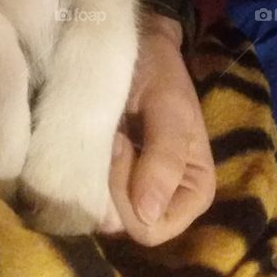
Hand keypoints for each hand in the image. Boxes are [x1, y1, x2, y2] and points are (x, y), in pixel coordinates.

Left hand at [103, 13, 214, 244]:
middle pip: (124, 225)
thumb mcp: (170, 108)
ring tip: (104, 135)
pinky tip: (92, 141)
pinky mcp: (110, 180)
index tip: (125, 143)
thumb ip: (164, 159)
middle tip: (113, 136)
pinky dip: (82, 171)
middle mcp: (166, 202)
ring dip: (94, 176)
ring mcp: (135, 193)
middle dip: (111, 182)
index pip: (151, 229)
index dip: (130, 194)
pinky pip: (88, 198)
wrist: (136, 47)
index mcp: (194, 192)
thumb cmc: (159, 73)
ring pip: (102, 215)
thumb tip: (148, 215)